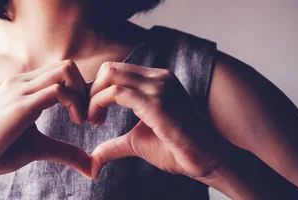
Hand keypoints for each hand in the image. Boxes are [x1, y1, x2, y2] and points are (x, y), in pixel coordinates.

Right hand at [0, 60, 93, 180]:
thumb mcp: (39, 148)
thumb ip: (65, 151)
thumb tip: (92, 167)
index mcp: (24, 86)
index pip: (63, 72)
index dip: (82, 92)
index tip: (88, 118)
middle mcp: (22, 82)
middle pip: (68, 66)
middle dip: (87, 90)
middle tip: (90, 118)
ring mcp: (20, 90)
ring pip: (66, 71)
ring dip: (84, 95)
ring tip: (83, 121)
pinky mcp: (20, 106)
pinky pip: (57, 90)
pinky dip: (75, 104)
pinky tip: (76, 123)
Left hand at [87, 62, 225, 178]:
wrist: (208, 160)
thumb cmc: (177, 149)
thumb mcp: (138, 142)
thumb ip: (115, 144)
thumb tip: (94, 158)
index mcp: (156, 81)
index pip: (115, 70)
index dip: (97, 90)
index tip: (92, 114)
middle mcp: (158, 78)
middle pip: (109, 68)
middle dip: (91, 91)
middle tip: (89, 117)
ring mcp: (159, 87)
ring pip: (110, 76)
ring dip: (93, 98)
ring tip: (93, 121)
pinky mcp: (157, 103)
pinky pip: (117, 93)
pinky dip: (98, 104)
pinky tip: (98, 122)